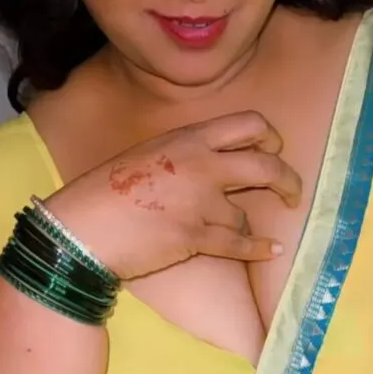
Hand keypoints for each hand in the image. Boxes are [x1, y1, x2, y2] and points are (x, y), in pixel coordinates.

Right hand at [44, 110, 302, 281]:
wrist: (81, 229)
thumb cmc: (104, 191)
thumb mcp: (146, 153)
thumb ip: (183, 154)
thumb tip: (211, 163)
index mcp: (187, 139)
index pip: (247, 124)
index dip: (268, 136)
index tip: (273, 149)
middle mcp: (201, 165)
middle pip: (265, 164)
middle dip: (286, 179)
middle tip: (291, 192)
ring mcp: (201, 202)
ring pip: (247, 212)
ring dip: (248, 224)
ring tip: (247, 233)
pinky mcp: (196, 237)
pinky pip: (240, 243)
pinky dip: (259, 248)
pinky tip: (271, 249)